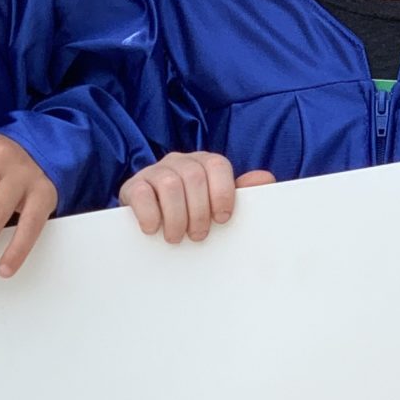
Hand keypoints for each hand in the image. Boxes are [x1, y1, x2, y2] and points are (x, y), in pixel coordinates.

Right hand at [121, 152, 274, 242]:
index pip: (217, 165)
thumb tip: (266, 178)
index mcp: (204, 163)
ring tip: (176, 237)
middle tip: (198, 236)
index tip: (222, 219)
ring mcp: (154, 171)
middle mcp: (179, 162)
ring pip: (169, 184)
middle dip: (199, 211)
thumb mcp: (216, 203)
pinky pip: (142, 193)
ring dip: (176, 217)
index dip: (222, 192)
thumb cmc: (191, 212)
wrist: (149, 218)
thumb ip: (242, 192)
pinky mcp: (133, 186)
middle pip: (194, 177)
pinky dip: (150, 214)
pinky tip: (153, 229)